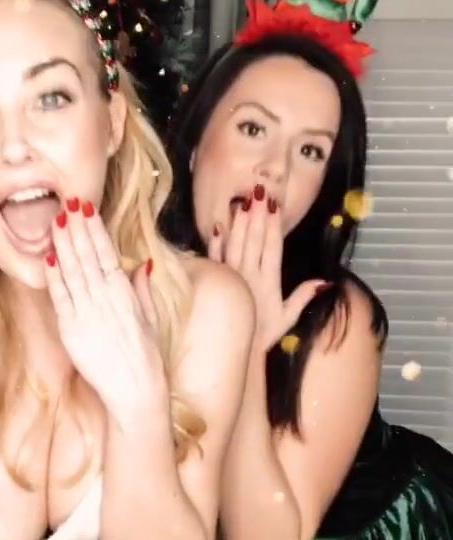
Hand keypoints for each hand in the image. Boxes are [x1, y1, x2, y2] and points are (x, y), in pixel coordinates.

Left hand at [44, 198, 165, 422]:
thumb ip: (142, 290)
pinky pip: (61, 298)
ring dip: (64, 245)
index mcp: (126, 296)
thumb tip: (142, 265)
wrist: (136, 391)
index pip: (108, 254)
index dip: (96, 230)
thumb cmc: (145, 358)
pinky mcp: (73, 332)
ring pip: (74, 272)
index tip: (86, 209)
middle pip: (89, 258)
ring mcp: (88, 316)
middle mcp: (107, 302)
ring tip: (55, 220)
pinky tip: (48, 257)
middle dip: (77, 229)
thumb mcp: (150, 319)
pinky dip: (54, 277)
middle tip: (66, 203)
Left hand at [207, 187, 328, 350]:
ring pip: (235, 244)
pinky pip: (215, 258)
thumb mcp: (288, 317)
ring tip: (243, 201)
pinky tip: (218, 225)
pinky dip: (216, 242)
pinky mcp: (217, 280)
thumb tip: (325, 281)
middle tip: (259, 191)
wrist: (236, 348)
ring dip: (240, 222)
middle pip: (254, 239)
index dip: (273, 225)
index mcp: (269, 281)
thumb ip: (303, 296)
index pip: (272, 247)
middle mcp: (249, 275)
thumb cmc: (263, 333)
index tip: (274, 205)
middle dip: (257, 215)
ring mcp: (231, 276)